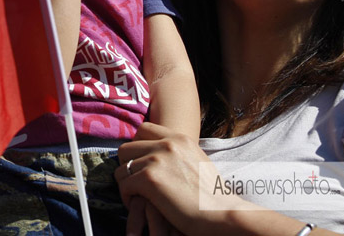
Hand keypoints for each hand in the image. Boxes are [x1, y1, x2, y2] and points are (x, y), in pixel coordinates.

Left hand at [115, 123, 241, 235]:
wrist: (222, 214)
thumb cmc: (211, 195)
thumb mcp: (195, 160)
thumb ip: (175, 153)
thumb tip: (153, 155)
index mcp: (178, 138)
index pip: (143, 129)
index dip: (136, 146)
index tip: (140, 163)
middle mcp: (166, 144)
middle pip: (126, 149)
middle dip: (128, 167)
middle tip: (136, 184)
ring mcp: (157, 160)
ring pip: (122, 169)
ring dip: (127, 185)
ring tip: (138, 197)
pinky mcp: (150, 179)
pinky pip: (124, 185)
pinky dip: (127, 197)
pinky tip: (139, 205)